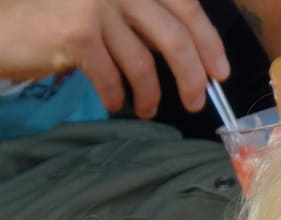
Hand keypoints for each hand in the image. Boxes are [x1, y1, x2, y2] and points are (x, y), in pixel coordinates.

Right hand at [0, 0, 228, 117]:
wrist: (9, 26)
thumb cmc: (66, 21)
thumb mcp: (113, 12)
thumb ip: (148, 22)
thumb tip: (198, 58)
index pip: (184, 3)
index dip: (208, 40)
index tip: (219, 72)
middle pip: (173, 36)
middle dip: (191, 76)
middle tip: (196, 101)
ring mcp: (96, 4)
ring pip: (144, 63)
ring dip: (151, 95)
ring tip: (148, 109)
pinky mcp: (78, 33)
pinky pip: (114, 78)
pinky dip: (117, 97)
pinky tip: (115, 103)